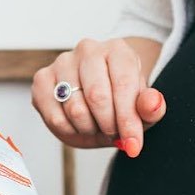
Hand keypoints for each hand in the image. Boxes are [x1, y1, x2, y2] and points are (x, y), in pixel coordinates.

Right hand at [32, 38, 166, 153]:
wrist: (97, 100)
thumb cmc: (122, 102)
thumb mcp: (143, 109)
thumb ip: (151, 107)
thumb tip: (152, 104)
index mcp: (117, 50)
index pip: (123, 85)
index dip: (128, 120)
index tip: (134, 145)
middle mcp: (88, 49)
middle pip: (97, 96)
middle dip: (108, 125)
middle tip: (112, 133)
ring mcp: (62, 62)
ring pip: (75, 109)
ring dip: (89, 128)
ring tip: (96, 126)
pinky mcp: (42, 79)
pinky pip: (54, 117)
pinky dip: (69, 131)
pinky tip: (77, 126)